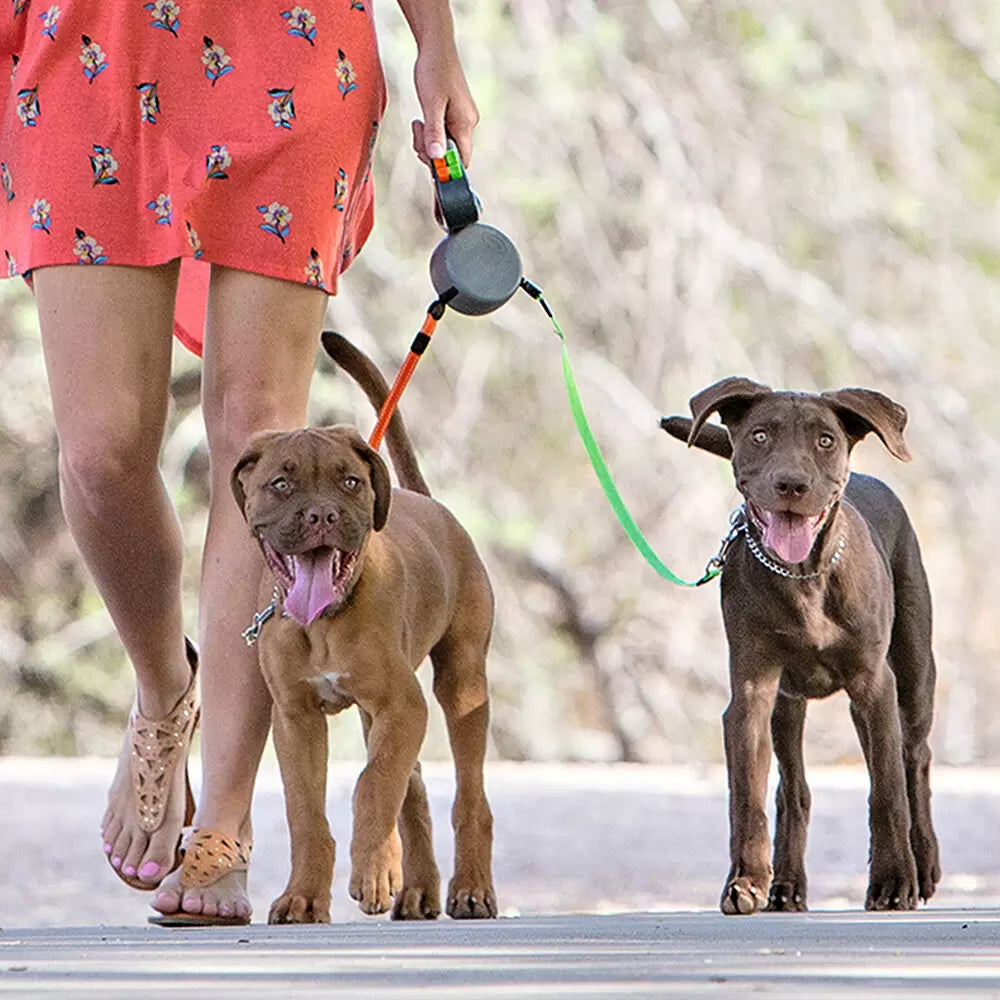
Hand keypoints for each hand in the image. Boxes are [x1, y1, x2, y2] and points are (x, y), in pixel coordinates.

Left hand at [410, 43, 478, 166]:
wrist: (436, 46)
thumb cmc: (434, 71)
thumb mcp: (431, 104)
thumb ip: (434, 132)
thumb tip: (437, 158)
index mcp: (466, 124)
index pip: (462, 161)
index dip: (446, 168)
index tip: (428, 158)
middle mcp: (468, 124)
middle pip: (451, 155)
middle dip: (431, 151)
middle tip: (418, 132)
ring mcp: (462, 120)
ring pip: (444, 145)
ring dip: (427, 141)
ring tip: (418, 122)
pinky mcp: (454, 116)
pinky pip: (442, 135)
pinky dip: (430, 133)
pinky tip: (422, 120)